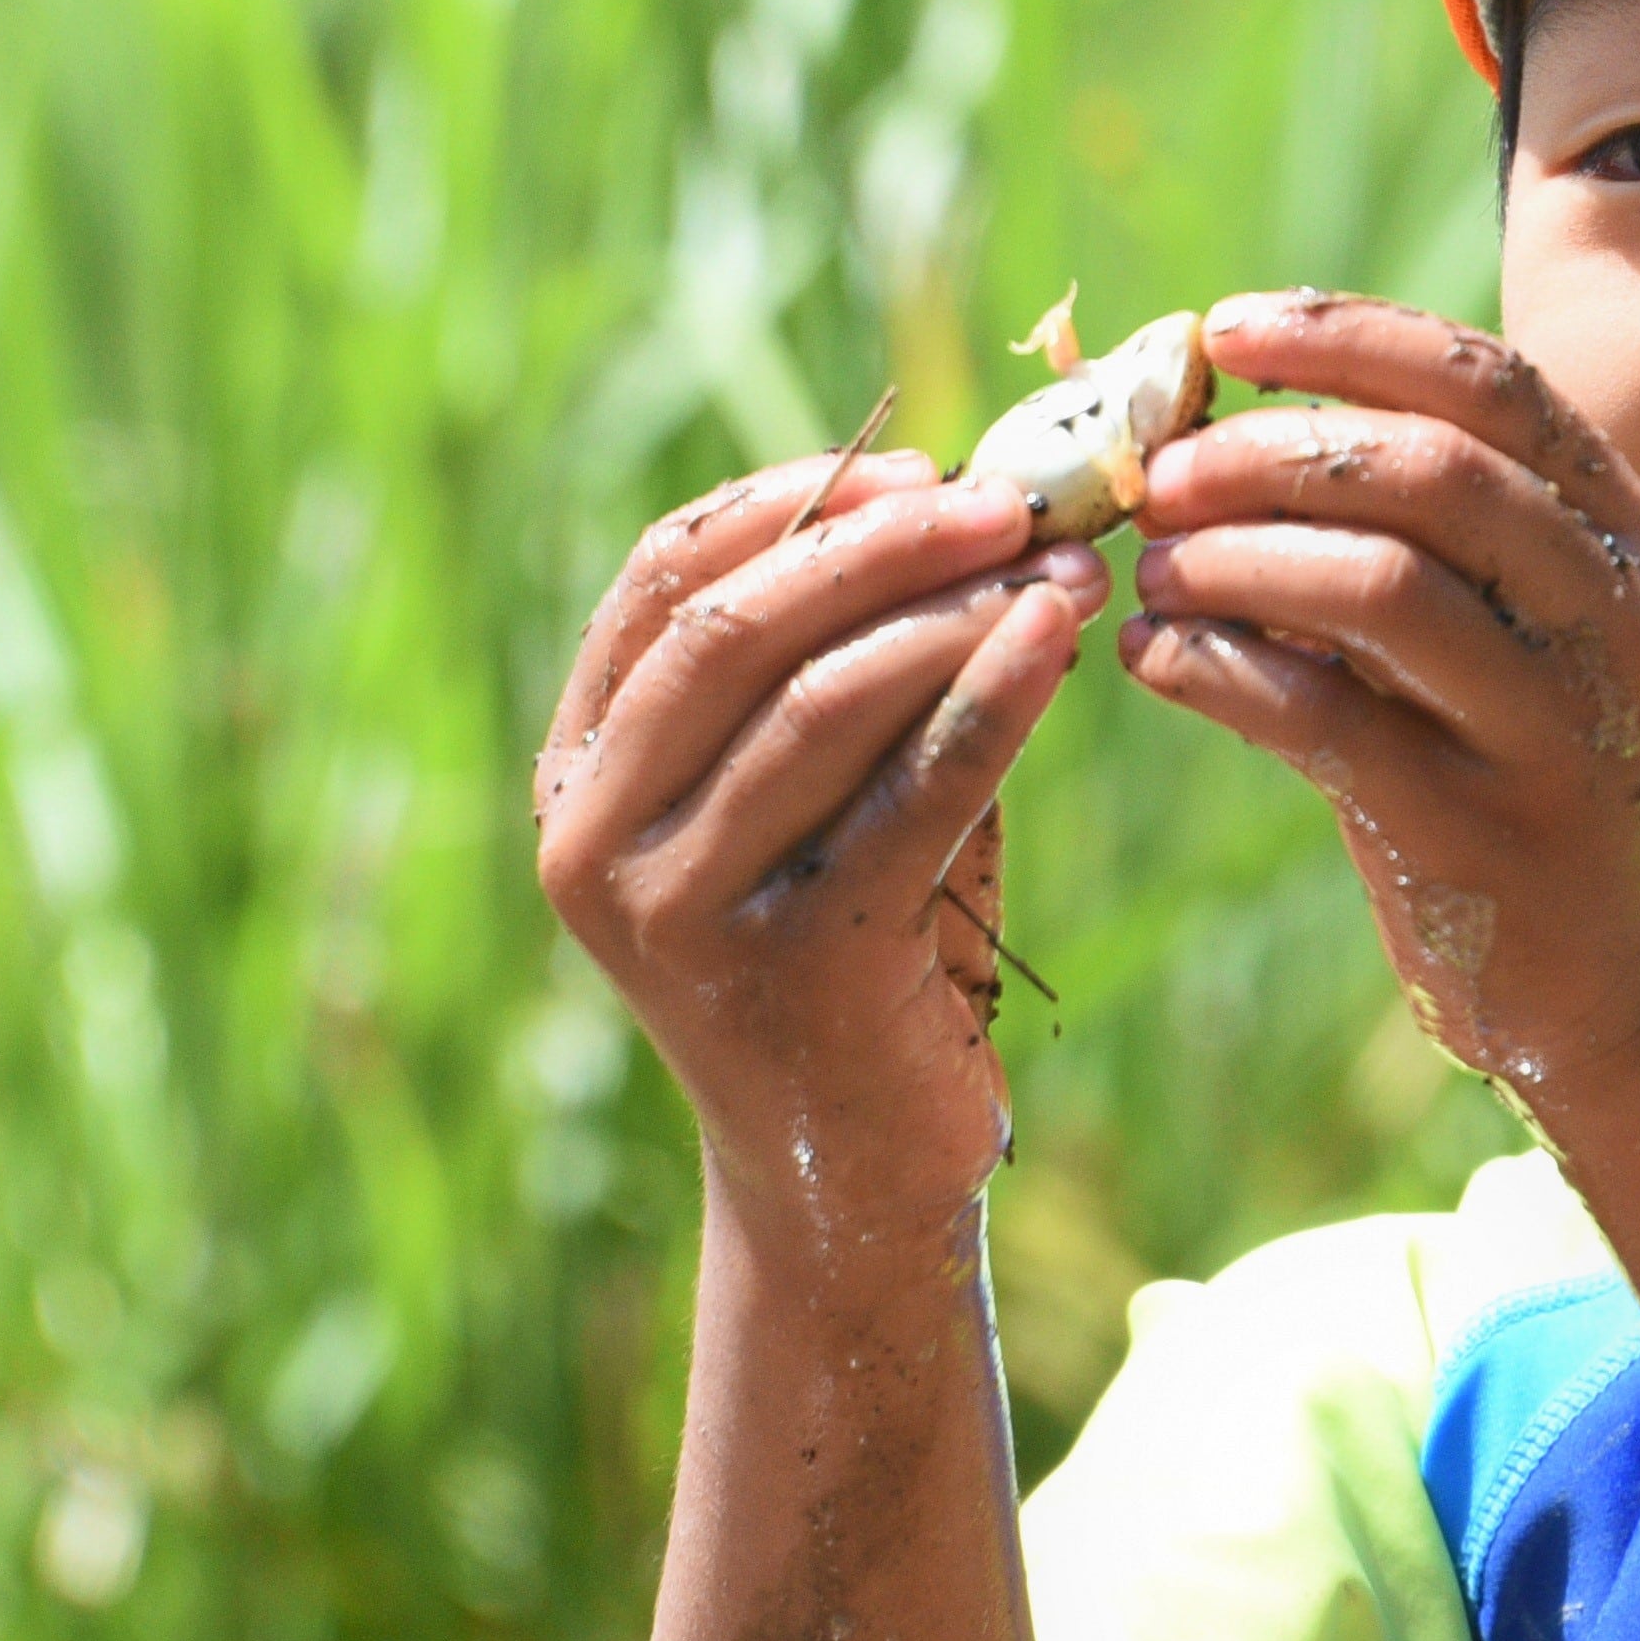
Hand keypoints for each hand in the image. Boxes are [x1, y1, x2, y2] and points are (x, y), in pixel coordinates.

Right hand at [534, 450, 1106, 1258]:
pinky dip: (994, 695)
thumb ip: (837, 665)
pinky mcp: (792, 966)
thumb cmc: (850, 952)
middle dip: (882, 541)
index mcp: (577, 778)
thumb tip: (958, 491)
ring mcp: (679, 911)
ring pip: (817, 698)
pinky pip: (910, 791)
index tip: (916, 466)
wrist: (849, 1174)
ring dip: (953, 609)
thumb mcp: (810, 799)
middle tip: (1010, 497)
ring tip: (1061, 565)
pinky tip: (1062, 641)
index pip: (660, 582)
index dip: (789, 501)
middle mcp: (595, 842)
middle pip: (734, 625)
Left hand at [1118, 291, 1639, 1096]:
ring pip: (1379, 584)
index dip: (1346, 339)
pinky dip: (1215, 669)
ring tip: (1153, 571)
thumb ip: (1408, 521)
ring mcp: (1555, 723)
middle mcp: (1608, 608)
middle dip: (1265, 451)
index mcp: (1615, 526)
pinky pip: (1322, 717)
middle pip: (1428, 468)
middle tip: (1156, 477)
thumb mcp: (1509, 621)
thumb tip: (1210, 420)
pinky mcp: (1479, 829)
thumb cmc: (1520, 757)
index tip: (1223, 331)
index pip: (1483, 382)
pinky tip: (1154, 659)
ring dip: (1234, 556)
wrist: (1622, 969)